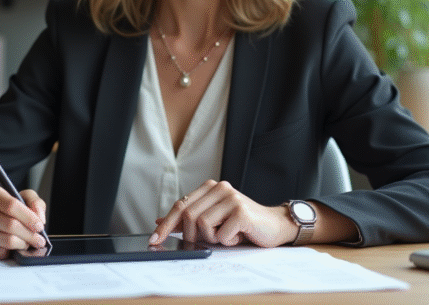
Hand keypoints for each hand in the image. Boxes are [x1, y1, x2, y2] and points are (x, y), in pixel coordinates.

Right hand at [0, 185, 47, 258]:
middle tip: (39, 240)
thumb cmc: (2, 209)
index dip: (29, 217)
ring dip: (23, 244)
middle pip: (10, 225)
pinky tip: (14, 248)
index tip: (39, 226)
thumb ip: (34, 201)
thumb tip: (39, 217)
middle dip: (29, 234)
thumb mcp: (19, 197)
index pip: (11, 205)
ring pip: (6, 241)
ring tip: (28, 243)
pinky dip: (11, 252)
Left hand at [149, 180, 295, 247]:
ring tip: (227, 235)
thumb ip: (189, 218)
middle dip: (190, 235)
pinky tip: (238, 235)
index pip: (180, 205)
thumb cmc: (242, 224)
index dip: (166, 224)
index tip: (154, 240)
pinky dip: (227, 241)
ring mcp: (231, 198)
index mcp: (210, 187)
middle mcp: (220, 188)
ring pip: (202, 225)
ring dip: (212, 238)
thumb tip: (160, 221)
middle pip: (188, 215)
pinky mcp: (241, 211)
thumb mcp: (213, 219)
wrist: (274, 226)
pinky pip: (220, 235)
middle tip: (204, 241)